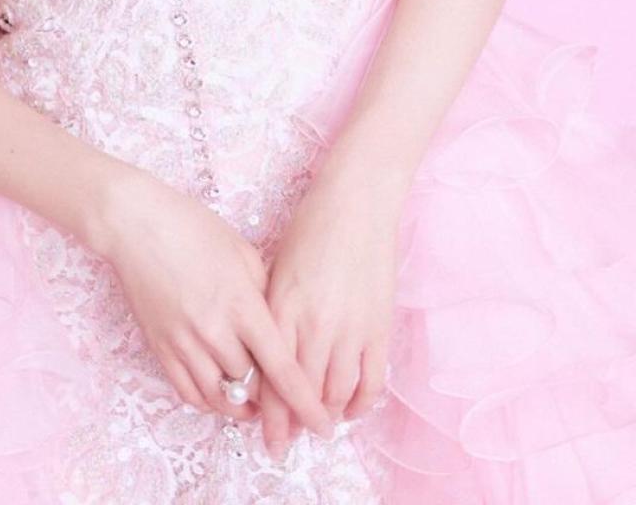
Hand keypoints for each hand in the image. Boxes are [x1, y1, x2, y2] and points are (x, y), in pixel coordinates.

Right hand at [97, 172, 337, 438]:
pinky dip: (209, 402)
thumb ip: (265, 293)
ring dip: (242, 407)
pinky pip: (189, 393)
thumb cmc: (192, 227)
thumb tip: (279, 327)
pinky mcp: (159, 347)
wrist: (135, 224)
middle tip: (286, 402)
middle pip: (254, 388)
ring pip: (221, 399)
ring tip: (255, 404)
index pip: (282, 368)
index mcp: (242, 304)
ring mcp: (183, 342)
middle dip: (274, 402)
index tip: (322, 426)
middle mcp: (214, 331)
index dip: (305, 403)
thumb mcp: (242, 252)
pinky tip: (221, 393)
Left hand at [255, 165, 401, 461]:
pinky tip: (350, 407)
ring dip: (325, 413)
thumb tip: (262, 352)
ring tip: (317, 421)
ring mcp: (349, 329)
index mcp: (281, 308)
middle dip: (293, 423)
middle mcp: (314, 325)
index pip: (270, 376)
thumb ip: (269, 311)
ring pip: (335, 393)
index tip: (267, 433)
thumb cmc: (310, 227)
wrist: (356, 202)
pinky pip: (370, 383)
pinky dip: (360, 402)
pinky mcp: (379, 328)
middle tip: (289, 438)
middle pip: (301, 393)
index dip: (269, 412)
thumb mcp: (275, 267)